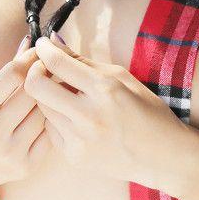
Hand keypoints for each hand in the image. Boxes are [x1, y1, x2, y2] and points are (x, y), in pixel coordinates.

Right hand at [0, 37, 50, 197]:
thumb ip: (2, 73)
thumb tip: (30, 44)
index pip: (13, 76)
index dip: (29, 59)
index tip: (37, 52)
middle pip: (32, 93)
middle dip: (44, 74)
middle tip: (49, 65)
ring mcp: (11, 155)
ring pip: (44, 113)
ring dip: (50, 96)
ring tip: (51, 86)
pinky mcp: (25, 168)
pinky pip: (48, 135)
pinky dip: (50, 120)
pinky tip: (46, 112)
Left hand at [24, 33, 182, 181]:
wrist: (164, 157)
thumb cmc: (147, 112)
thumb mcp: (122, 78)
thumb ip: (84, 61)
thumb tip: (53, 43)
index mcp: (105, 89)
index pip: (57, 63)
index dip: (44, 49)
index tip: (42, 44)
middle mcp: (89, 115)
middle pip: (36, 85)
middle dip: (34, 71)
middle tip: (43, 68)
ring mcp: (79, 140)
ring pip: (41, 108)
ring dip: (48, 97)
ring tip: (67, 96)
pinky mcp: (74, 157)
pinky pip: (51, 130)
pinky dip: (58, 120)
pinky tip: (76, 120)